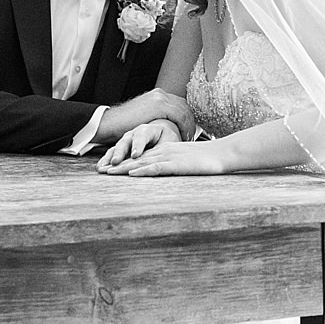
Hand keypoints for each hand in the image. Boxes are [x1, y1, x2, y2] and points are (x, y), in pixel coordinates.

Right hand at [96, 90, 192, 144]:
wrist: (110, 123)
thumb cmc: (124, 124)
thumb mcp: (144, 116)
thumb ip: (156, 116)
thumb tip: (167, 124)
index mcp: (157, 95)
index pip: (180, 104)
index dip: (187, 118)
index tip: (189, 130)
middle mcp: (160, 93)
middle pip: (185, 106)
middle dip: (190, 121)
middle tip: (192, 136)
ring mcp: (160, 98)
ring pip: (184, 111)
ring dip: (189, 125)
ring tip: (189, 138)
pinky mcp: (159, 105)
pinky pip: (179, 115)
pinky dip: (184, 126)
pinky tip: (183, 136)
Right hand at [96, 118, 180, 169]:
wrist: (161, 134)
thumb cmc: (166, 139)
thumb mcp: (169, 142)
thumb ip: (164, 149)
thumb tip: (164, 158)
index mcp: (147, 130)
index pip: (142, 136)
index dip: (138, 145)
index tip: (136, 155)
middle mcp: (133, 134)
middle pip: (125, 142)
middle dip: (120, 153)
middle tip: (116, 162)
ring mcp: (125, 141)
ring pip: (116, 148)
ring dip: (109, 158)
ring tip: (103, 167)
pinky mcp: (121, 149)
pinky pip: (112, 155)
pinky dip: (106, 161)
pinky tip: (100, 168)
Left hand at [98, 139, 226, 176]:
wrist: (224, 153)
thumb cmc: (209, 159)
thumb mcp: (188, 161)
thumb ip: (176, 164)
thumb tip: (168, 171)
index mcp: (166, 149)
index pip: (141, 156)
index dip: (124, 161)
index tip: (110, 167)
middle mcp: (164, 151)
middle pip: (136, 158)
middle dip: (117, 164)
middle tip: (100, 170)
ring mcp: (169, 156)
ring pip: (141, 162)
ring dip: (124, 168)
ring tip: (108, 172)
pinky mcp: (176, 164)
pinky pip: (156, 167)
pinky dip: (142, 170)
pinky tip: (132, 173)